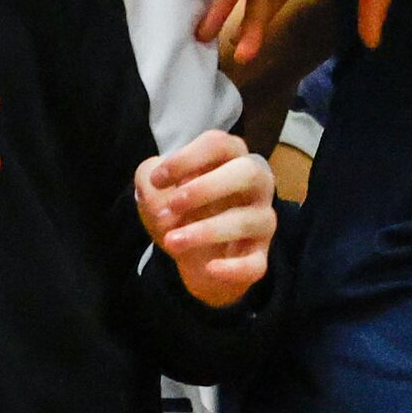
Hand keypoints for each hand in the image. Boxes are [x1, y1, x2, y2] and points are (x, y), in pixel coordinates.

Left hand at [137, 132, 274, 307]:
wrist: (194, 258)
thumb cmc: (181, 210)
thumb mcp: (156, 190)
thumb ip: (150, 177)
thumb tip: (158, 185)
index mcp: (231, 159)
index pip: (218, 144)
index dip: (187, 158)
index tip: (157, 180)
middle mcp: (255, 186)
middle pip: (248, 172)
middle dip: (207, 187)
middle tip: (173, 204)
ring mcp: (261, 221)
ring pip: (248, 221)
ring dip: (206, 230)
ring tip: (171, 241)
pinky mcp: (259, 257)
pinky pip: (255, 264)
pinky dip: (233, 268)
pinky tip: (209, 268)